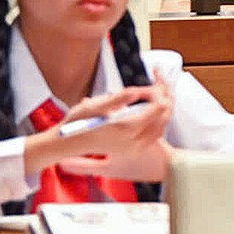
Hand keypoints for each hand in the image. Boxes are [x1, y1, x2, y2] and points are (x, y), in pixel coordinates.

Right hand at [41, 82, 172, 182]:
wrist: (68, 143)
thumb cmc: (78, 123)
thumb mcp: (94, 107)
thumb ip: (117, 99)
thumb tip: (136, 92)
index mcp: (127, 129)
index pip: (158, 108)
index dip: (157, 92)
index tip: (150, 84)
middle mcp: (134, 141)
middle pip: (164, 117)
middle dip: (165, 99)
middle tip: (159, 86)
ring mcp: (135, 148)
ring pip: (162, 126)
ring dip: (163, 110)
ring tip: (157, 96)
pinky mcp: (133, 150)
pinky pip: (155, 135)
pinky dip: (158, 121)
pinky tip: (152, 112)